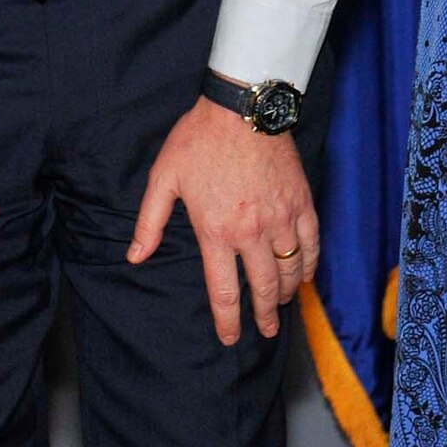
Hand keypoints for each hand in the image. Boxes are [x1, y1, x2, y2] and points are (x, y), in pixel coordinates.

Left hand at [127, 97, 319, 344]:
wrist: (241, 107)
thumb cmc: (198, 139)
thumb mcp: (164, 178)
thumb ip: (149, 222)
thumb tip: (134, 257)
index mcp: (216, 231)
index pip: (223, 292)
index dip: (228, 321)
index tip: (230, 339)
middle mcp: (251, 233)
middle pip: (262, 288)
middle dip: (264, 316)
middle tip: (267, 332)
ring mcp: (280, 219)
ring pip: (290, 270)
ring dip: (286, 293)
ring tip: (281, 304)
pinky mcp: (301, 203)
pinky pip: (311, 244)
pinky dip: (310, 265)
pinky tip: (306, 274)